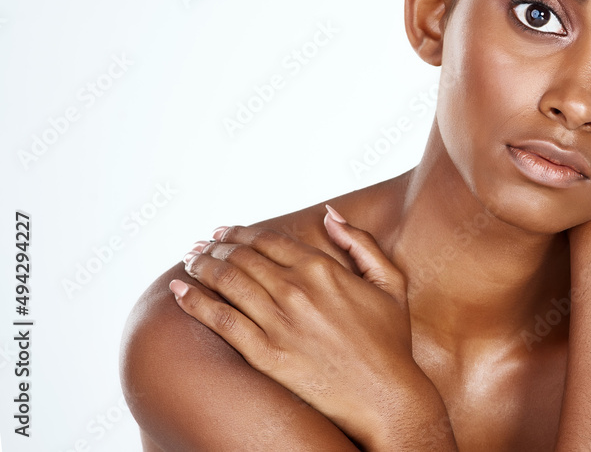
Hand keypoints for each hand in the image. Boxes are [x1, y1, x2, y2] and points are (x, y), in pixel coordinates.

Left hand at [169, 206, 446, 447]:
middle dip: (216, 246)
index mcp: (323, 269)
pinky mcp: (265, 353)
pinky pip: (220, 320)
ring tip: (189, 261)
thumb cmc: (390, 342)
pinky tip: (179, 290)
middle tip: (201, 246)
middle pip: (243, 257)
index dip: (241, 233)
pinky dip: (195, 301)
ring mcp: (278, 322)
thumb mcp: (390, 282)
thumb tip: (331, 215)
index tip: (225, 232)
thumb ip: (360, 243)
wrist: (385, 396)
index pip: (269, 240)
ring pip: (227, 281)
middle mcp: (296, 289)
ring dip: (202, 265)